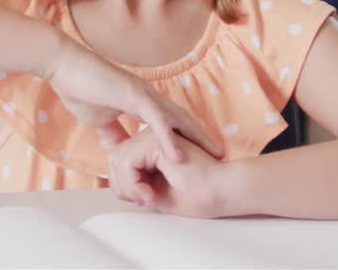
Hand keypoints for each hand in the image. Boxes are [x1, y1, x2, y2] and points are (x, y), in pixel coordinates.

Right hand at [43, 40, 221, 164]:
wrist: (65, 66)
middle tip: (221, 155)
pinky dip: (168, 137)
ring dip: (196, 137)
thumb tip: (120, 151)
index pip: (171, 123)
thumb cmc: (80, 88)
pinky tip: (178, 154)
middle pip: (183, 120)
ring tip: (214, 153)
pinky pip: (156, 119)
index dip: (188, 138)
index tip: (203, 154)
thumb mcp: (100, 120)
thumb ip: (114, 134)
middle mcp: (148, 98)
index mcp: (142, 103)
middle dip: (202, 138)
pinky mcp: (133, 95)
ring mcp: (143, 95)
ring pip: (176, 118)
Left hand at [107, 126, 231, 217]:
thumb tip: (117, 187)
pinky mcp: (157, 140)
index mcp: (153, 146)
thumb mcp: (159, 192)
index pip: (121, 164)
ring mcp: (155, 135)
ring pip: (118, 160)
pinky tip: (150, 195)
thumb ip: (139, 185)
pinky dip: (133, 183)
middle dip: (122, 186)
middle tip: (143, 202)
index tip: (144, 202)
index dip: (125, 187)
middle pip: (115, 159)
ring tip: (148, 199)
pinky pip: (127, 162)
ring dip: (128, 186)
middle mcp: (152, 136)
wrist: (223, 191)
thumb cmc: (198, 195)